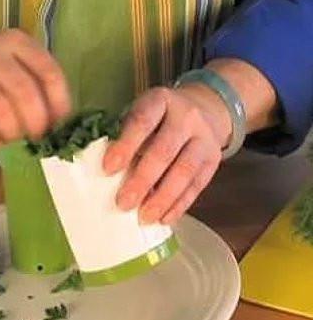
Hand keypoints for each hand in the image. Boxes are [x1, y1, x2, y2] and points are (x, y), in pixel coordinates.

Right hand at [0, 29, 70, 147]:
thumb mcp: (17, 73)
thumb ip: (40, 90)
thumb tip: (62, 126)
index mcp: (16, 41)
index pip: (49, 73)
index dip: (59, 105)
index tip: (58, 125)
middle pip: (25, 92)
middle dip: (37, 123)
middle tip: (36, 137)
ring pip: (1, 109)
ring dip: (14, 133)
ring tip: (13, 138)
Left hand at [103, 84, 232, 223]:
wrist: (204, 109)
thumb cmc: (158, 120)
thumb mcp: (141, 115)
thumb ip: (125, 138)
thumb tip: (106, 174)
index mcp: (160, 101)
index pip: (142, 121)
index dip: (125, 145)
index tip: (108, 169)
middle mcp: (186, 117)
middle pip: (164, 150)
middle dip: (142, 180)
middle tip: (123, 203)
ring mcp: (204, 139)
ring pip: (185, 171)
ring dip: (163, 198)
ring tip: (144, 217)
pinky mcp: (213, 160)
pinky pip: (197, 185)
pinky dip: (179, 205)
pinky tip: (164, 218)